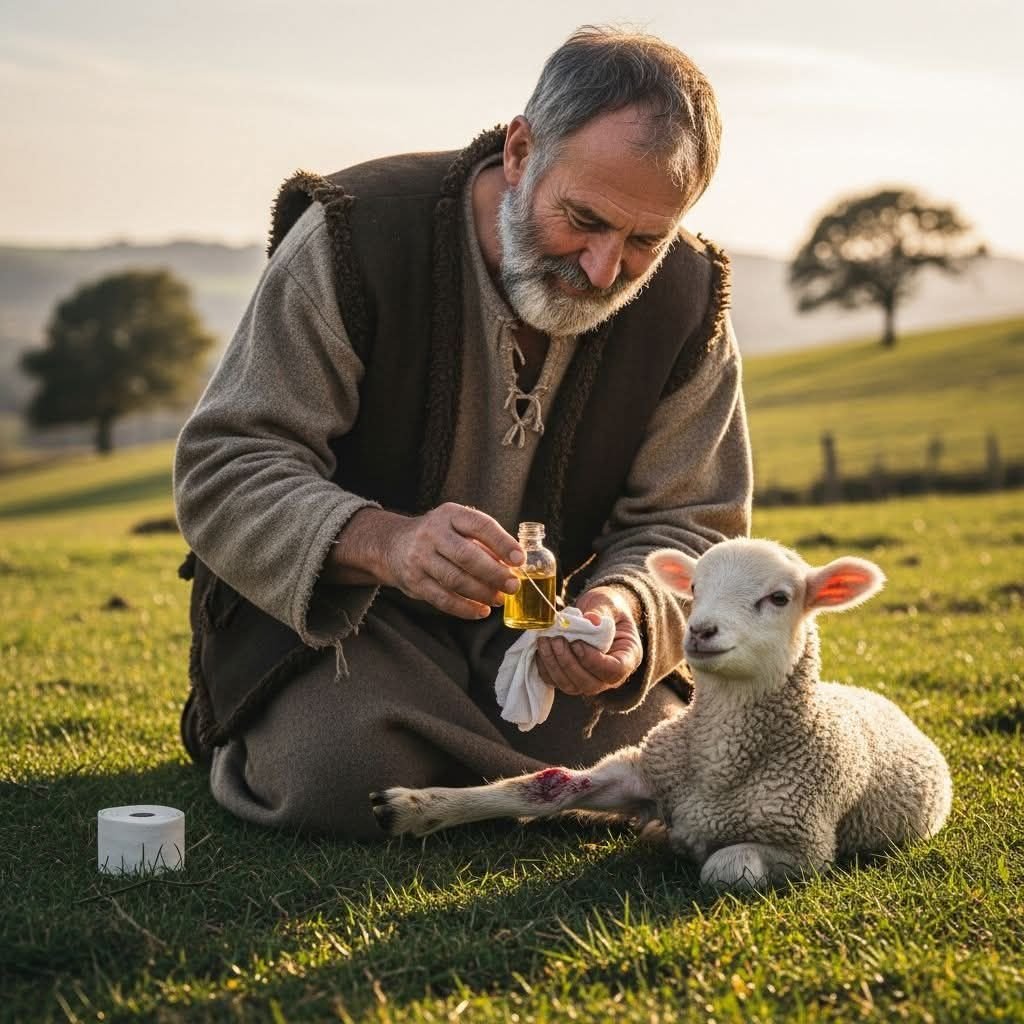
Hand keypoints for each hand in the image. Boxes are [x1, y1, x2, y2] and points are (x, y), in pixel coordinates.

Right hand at [327, 504, 523, 619]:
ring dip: (482, 593)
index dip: (503, 543)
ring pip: (455, 580)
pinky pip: (443, 599)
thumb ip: (484, 542)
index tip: (520, 559)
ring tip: (499, 599)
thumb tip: (514, 565)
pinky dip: (465, 608)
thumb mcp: (459, 527)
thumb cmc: (440, 536)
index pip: (480, 525)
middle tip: (513, 585)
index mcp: (450, 515)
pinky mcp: (414, 581)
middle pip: (467, 556)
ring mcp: (420, 558)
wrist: (394, 545)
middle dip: (494, 573)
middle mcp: (432, 533)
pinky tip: (480, 611)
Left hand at [535, 586, 642, 696]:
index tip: (577, 644)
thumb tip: (589, 620)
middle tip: (557, 640)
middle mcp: (610, 675)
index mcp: (627, 657)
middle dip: (569, 664)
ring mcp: (590, 679)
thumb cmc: (608, 608)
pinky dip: (545, 668)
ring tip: (545, 641)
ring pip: (571, 686)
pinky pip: (556, 682)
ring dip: (554, 666)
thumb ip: (601, 612)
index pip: (615, 671)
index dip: (594, 662)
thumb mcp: (609, 604)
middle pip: (590, 684)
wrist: (599, 611)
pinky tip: (541, 649)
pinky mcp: (571, 677)